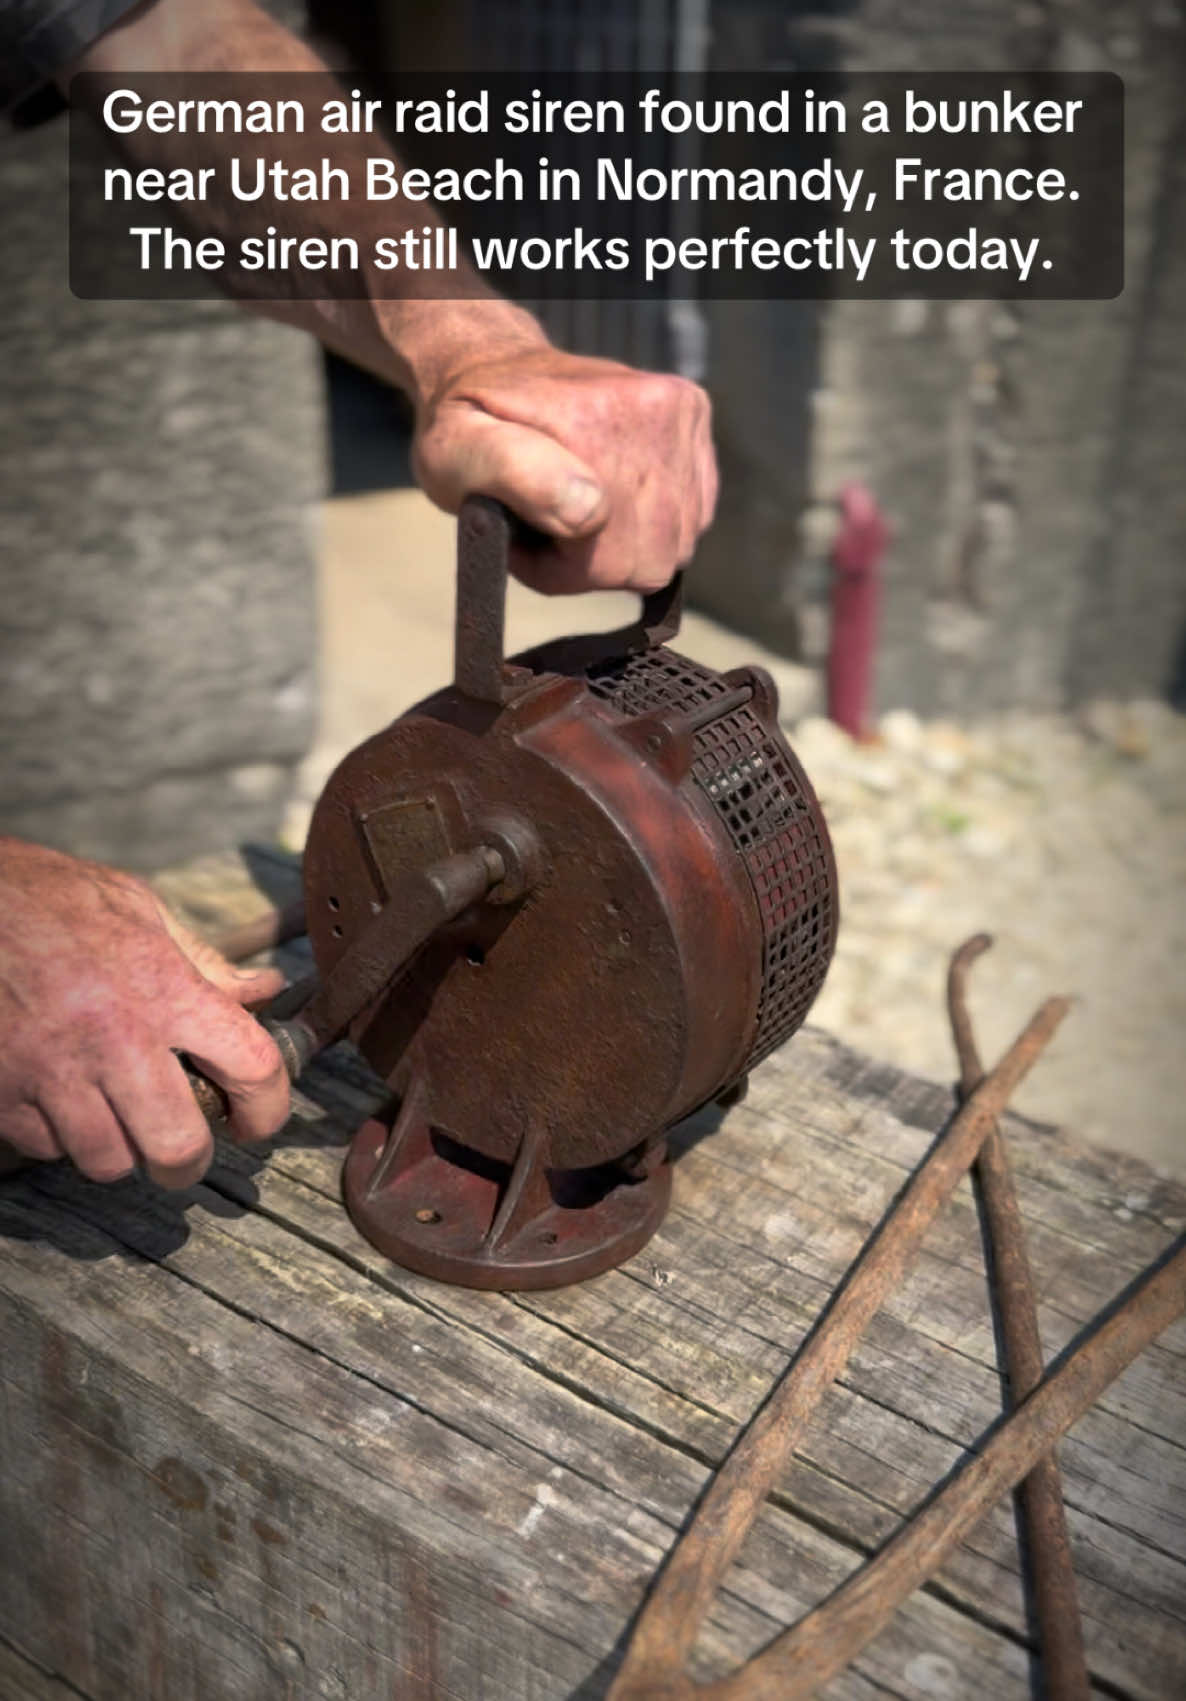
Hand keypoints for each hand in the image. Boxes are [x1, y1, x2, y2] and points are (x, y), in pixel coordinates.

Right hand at [0, 839, 288, 1189]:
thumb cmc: (50, 898)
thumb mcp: (138, 909)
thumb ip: (205, 963)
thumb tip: (262, 991)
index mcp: (162, 987)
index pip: (250, 1067)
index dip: (267, 1107)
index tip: (257, 1119)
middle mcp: (113, 1037)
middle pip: (176, 1145)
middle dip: (188, 1161)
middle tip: (183, 1150)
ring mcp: (52, 1071)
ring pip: (108, 1160)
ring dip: (120, 1149)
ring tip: (115, 1114)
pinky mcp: (4, 1092)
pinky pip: (48, 1147)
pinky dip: (61, 1135)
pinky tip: (62, 1096)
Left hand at [410, 335, 717, 594]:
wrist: (499, 371)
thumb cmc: (469, 426)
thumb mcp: (457, 451)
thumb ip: (515, 475)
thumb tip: (591, 510)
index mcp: (594, 422)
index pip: (610, 559)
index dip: (560, 568)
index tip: (525, 536)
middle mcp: (651, 410)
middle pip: (649, 560)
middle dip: (594, 561)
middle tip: (548, 528)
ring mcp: (680, 413)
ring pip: (674, 546)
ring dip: (622, 546)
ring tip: (573, 510)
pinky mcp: (694, 417)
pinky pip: (692, 517)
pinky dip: (651, 523)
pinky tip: (610, 496)